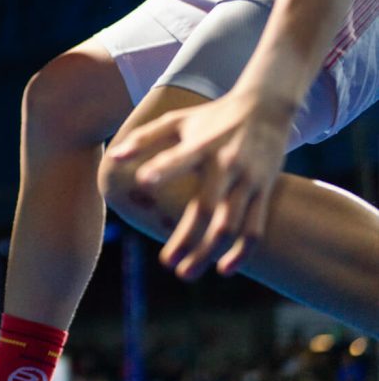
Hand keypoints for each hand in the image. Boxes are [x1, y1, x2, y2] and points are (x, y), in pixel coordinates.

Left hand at [110, 90, 293, 277]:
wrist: (266, 107)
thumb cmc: (212, 116)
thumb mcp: (177, 120)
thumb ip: (144, 138)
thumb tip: (114, 158)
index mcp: (202, 145)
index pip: (181, 158)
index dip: (163, 169)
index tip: (142, 182)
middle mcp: (226, 165)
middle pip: (205, 209)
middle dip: (185, 239)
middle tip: (166, 263)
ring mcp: (248, 180)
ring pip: (230, 226)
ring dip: (209, 253)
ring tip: (185, 273)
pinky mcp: (264, 191)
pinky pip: (255, 228)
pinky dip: (242, 252)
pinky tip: (224, 270)